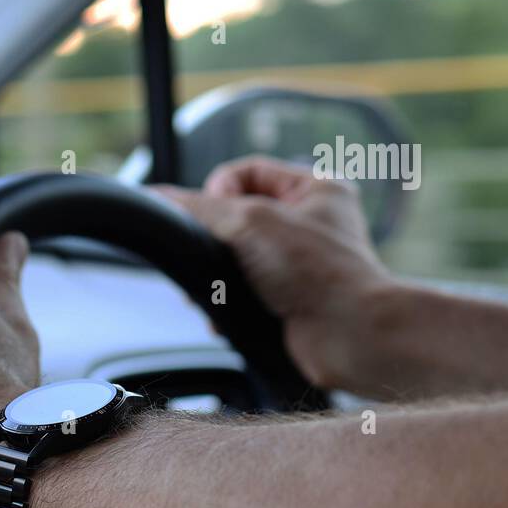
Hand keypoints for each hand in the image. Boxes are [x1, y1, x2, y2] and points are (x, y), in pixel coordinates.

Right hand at [153, 156, 396, 388]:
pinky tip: (224, 315)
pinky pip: (240, 291)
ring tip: (215, 291)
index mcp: (315, 189)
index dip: (220, 188)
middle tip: (211, 256)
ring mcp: (298, 263)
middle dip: (212, 240)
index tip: (215, 215)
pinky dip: (226, 302)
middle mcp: (309, 223)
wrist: (350, 337)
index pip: (246, 170)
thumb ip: (198, 207)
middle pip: (235, 215)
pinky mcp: (287, 299)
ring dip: (215, 275)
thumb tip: (157, 197)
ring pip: (233, 257)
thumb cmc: (319, 273)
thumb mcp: (250, 223)